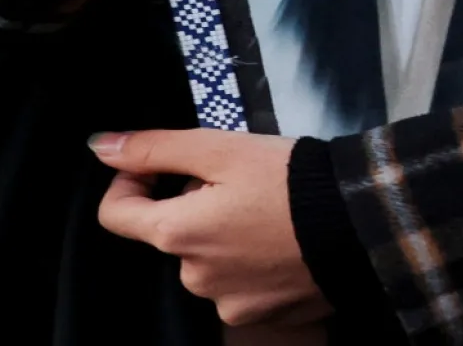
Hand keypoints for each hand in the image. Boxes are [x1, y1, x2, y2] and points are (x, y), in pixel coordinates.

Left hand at [89, 129, 320, 326]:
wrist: (362, 223)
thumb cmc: (290, 180)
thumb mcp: (220, 149)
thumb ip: (156, 148)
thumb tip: (101, 147)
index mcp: (177, 235)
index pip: (116, 215)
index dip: (131, 182)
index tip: (164, 166)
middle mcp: (195, 278)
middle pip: (171, 234)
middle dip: (192, 206)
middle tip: (238, 182)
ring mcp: (230, 304)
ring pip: (208, 259)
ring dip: (223, 234)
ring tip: (267, 209)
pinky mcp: (264, 315)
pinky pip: (240, 283)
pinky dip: (252, 260)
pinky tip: (282, 238)